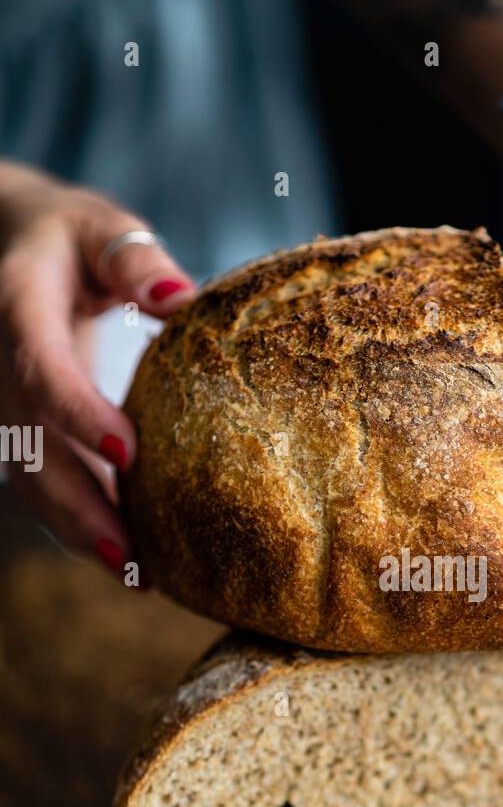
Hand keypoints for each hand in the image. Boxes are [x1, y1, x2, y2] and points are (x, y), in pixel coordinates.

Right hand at [0, 162, 195, 571]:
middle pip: (31, 449)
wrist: (7, 248)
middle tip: (135, 562)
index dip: (78, 415)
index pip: (41, 371)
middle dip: (80, 509)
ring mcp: (2, 405)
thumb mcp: (100, 227)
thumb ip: (134, 259)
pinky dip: (81, 523)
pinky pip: (43, 484)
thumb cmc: (69, 238)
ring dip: (81, 532)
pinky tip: (130, 558)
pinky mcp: (19, 430)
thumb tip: (180, 298)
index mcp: (18, 309)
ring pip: (32, 480)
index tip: (128, 455)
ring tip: (140, 579)